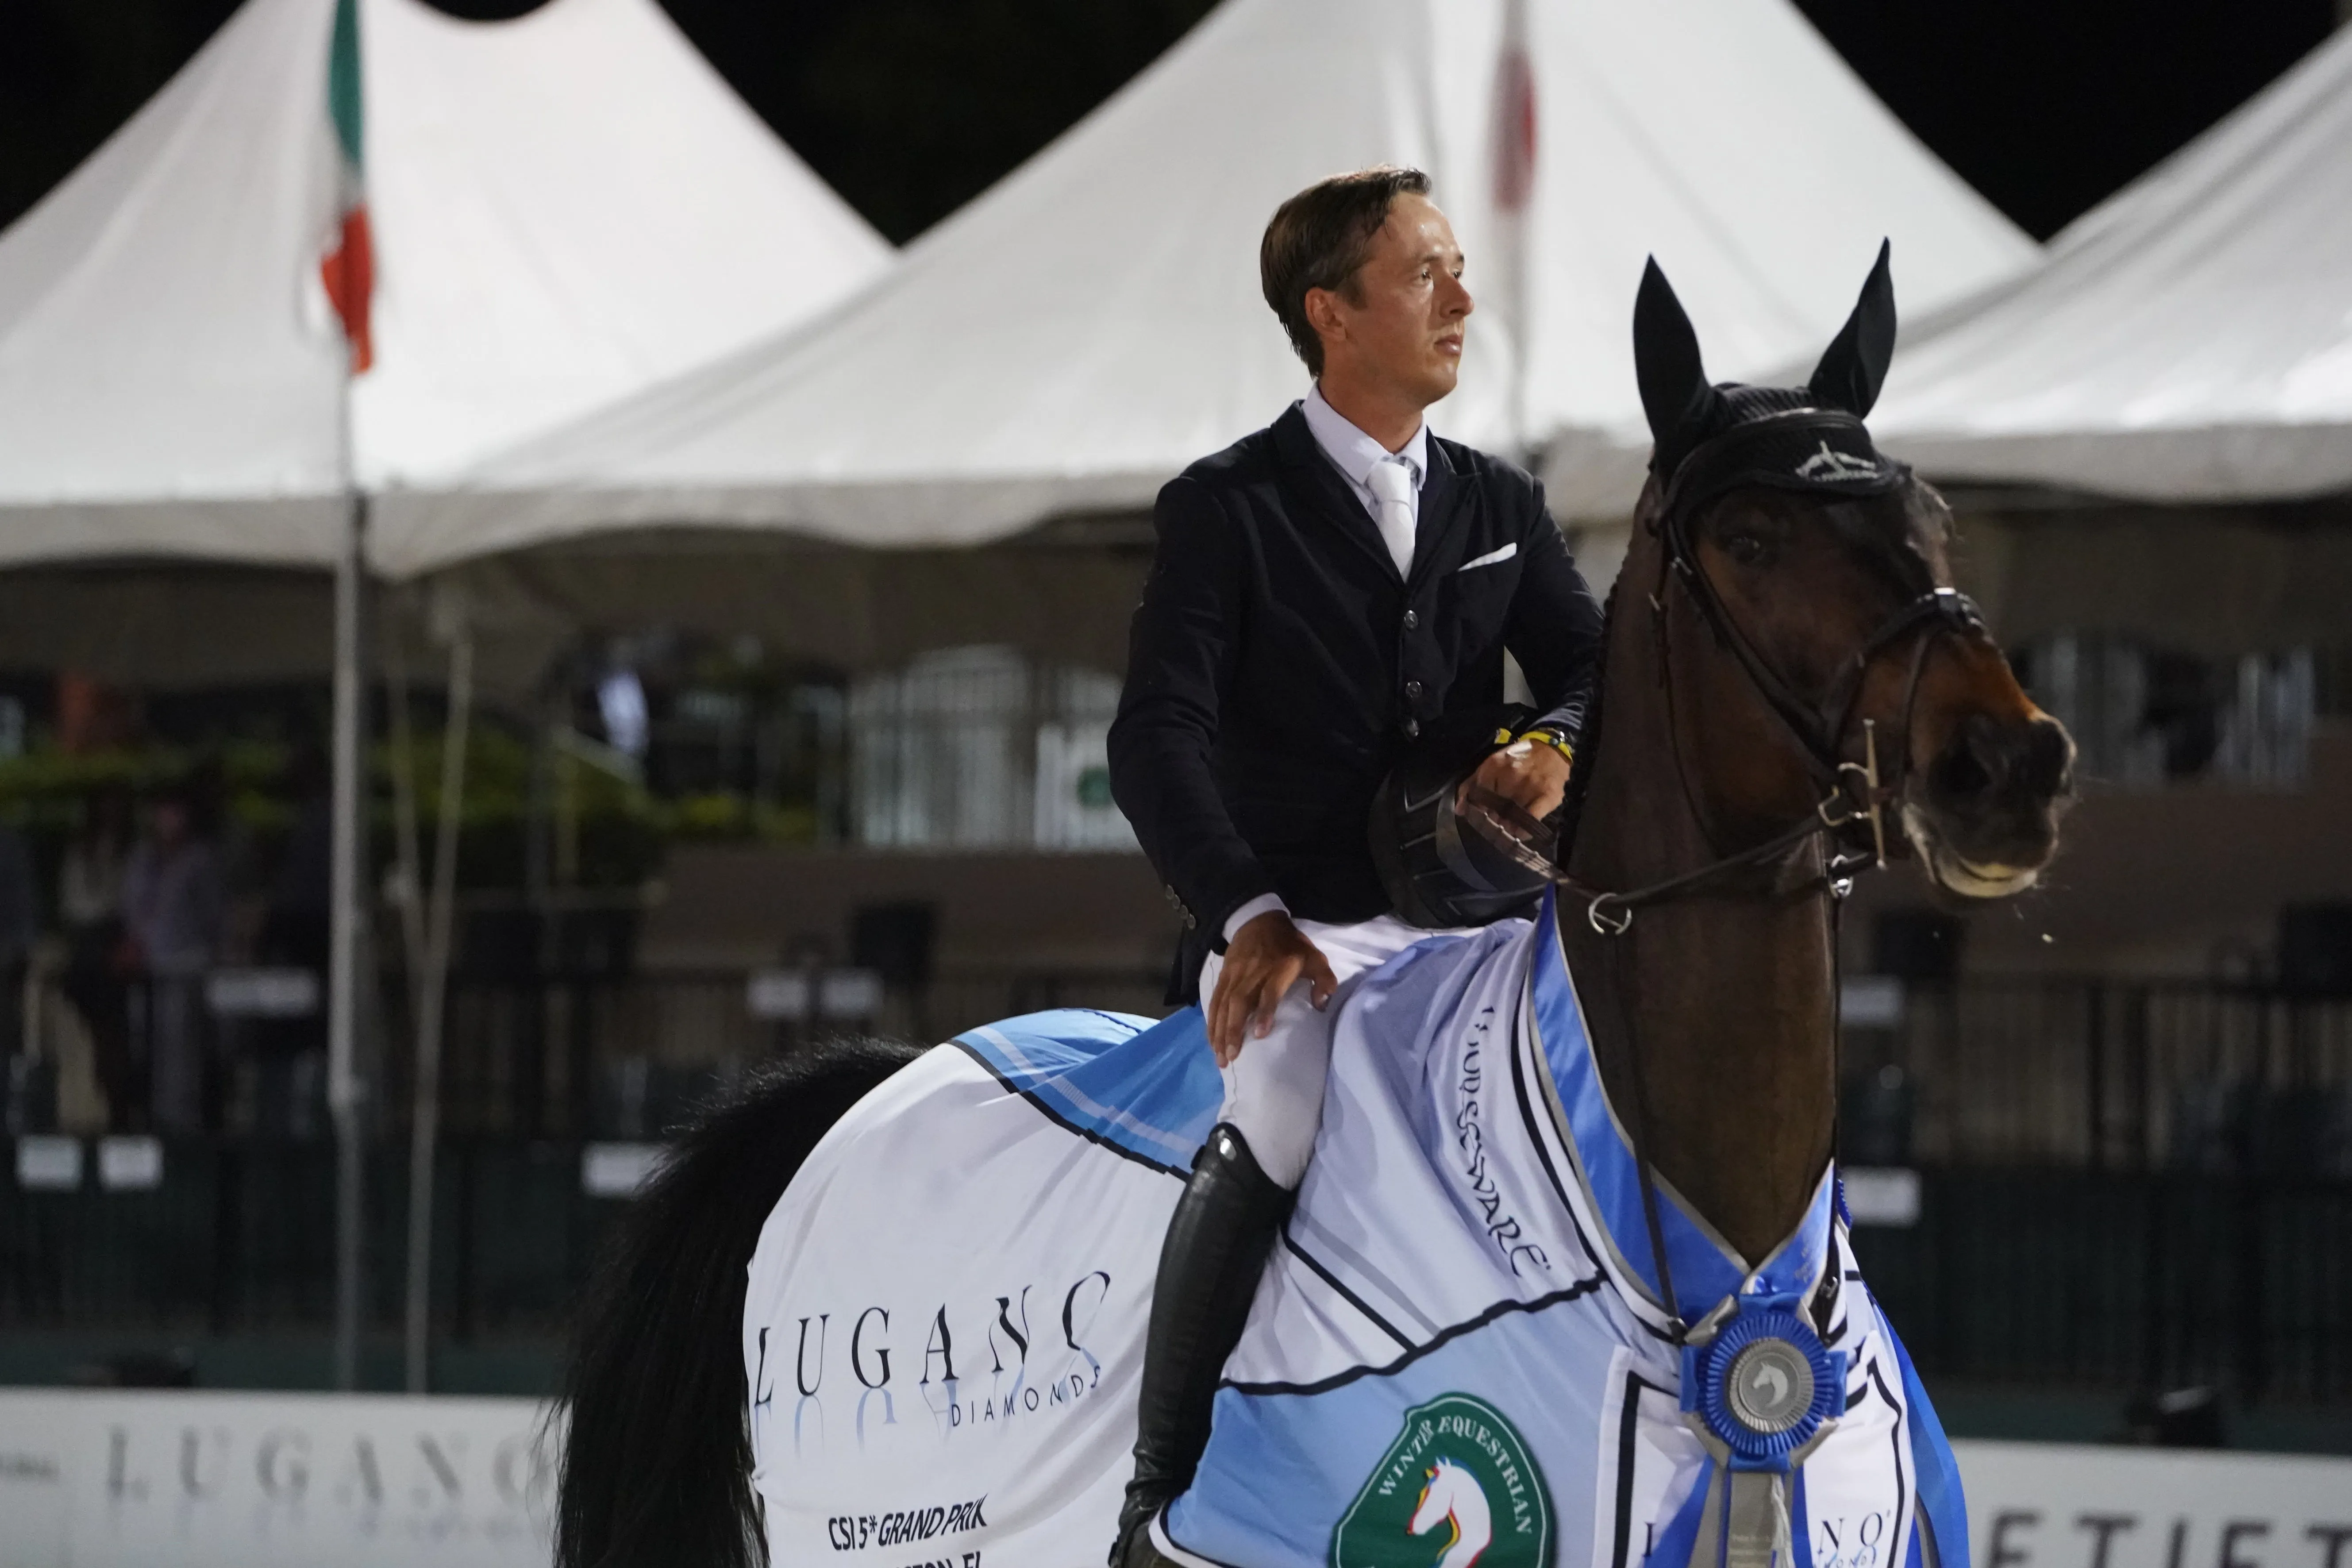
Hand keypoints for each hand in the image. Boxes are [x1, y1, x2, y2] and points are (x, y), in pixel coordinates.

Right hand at [1207, 911, 1336, 1066]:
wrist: (1258, 920)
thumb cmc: (1290, 945)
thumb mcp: (1314, 957)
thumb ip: (1324, 980)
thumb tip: (1322, 1004)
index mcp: (1279, 968)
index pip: (1270, 991)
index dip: (1264, 1012)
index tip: (1260, 1034)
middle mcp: (1253, 973)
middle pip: (1240, 1002)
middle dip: (1233, 1030)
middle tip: (1231, 1057)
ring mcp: (1235, 975)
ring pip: (1224, 1004)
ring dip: (1220, 1031)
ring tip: (1220, 1056)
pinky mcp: (1223, 977)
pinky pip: (1215, 1001)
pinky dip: (1212, 1022)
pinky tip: (1211, 1040)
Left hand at [1459, 737, 1570, 821]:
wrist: (1549, 749)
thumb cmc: (1517, 760)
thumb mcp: (1491, 766)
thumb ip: (1472, 785)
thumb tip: (1460, 810)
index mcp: (1494, 766)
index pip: (1478, 795)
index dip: (1477, 810)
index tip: (1481, 817)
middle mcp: (1512, 774)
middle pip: (1495, 807)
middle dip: (1493, 819)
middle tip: (1496, 823)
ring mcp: (1531, 785)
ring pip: (1513, 815)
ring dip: (1508, 826)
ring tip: (1507, 827)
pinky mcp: (1548, 795)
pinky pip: (1532, 819)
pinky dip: (1524, 830)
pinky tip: (1519, 832)